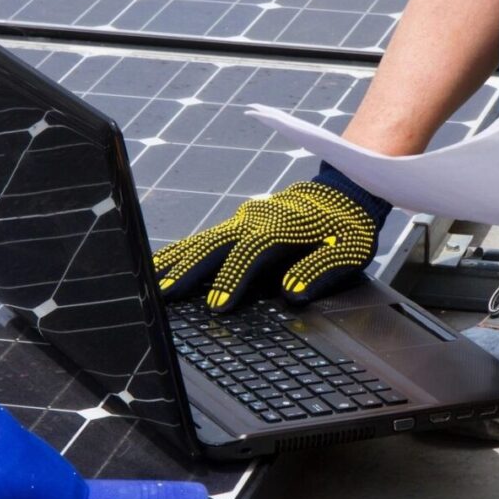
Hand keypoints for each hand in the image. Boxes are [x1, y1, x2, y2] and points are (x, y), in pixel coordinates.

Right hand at [153, 164, 390, 311]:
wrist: (343, 192)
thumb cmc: (347, 227)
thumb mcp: (349, 249)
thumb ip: (321, 269)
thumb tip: (293, 293)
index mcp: (283, 227)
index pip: (251, 253)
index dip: (233, 279)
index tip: (217, 305)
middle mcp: (256, 220)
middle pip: (215, 244)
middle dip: (189, 270)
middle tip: (164, 295)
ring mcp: (242, 220)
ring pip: (202, 240)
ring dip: (176, 261)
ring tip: (149, 282)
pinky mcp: (237, 225)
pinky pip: (203, 239)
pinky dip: (180, 253)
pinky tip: (160, 267)